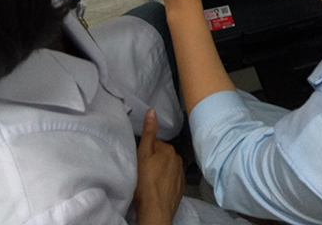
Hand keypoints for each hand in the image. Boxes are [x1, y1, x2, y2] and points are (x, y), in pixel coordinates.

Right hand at [134, 108, 183, 224]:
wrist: (156, 210)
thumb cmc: (146, 182)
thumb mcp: (143, 154)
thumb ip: (148, 132)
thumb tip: (152, 111)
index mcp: (169, 149)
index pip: (156, 144)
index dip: (146, 151)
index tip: (140, 160)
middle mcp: (179, 159)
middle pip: (163, 155)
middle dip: (155, 160)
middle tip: (143, 171)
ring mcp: (181, 175)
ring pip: (168, 168)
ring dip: (161, 171)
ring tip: (150, 181)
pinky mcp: (181, 189)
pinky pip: (172, 180)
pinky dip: (166, 182)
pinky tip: (158, 188)